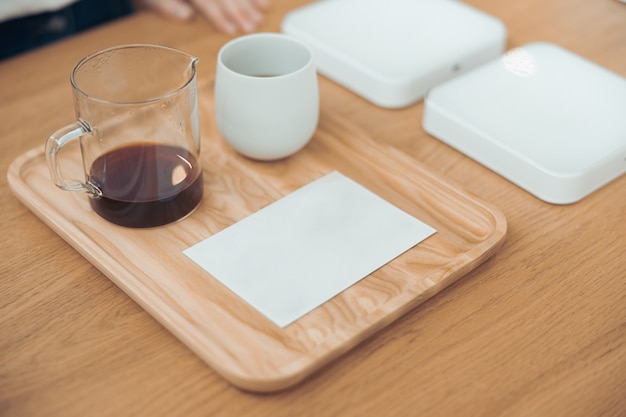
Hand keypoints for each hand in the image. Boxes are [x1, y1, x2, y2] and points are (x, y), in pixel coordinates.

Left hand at [137, 0, 268, 33]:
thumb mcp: (151, 1)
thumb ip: (166, 8)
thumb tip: (187, 17)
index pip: (205, 0)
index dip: (218, 15)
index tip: (230, 31)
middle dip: (239, 10)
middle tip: (251, 27)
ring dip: (248, 3)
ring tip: (260, 18)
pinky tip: (264, 4)